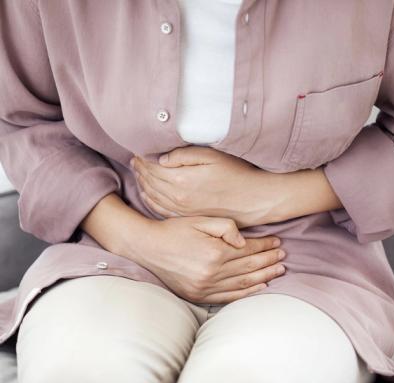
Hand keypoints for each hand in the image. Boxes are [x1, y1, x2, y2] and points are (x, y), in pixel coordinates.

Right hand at [125, 215, 286, 303]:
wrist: (148, 248)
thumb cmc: (174, 230)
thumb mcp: (200, 220)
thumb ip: (225, 227)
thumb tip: (244, 241)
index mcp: (214, 252)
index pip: (248, 250)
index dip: (265, 245)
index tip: (277, 242)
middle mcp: (212, 273)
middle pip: (249, 267)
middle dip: (269, 261)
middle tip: (284, 257)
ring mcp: (205, 287)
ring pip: (243, 283)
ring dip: (264, 277)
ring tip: (279, 271)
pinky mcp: (198, 295)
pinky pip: (228, 297)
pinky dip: (246, 293)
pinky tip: (260, 288)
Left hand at [130, 146, 273, 227]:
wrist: (255, 199)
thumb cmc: (237, 174)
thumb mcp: (213, 156)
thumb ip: (184, 156)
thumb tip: (161, 158)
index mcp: (182, 180)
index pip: (152, 167)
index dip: (143, 158)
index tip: (137, 150)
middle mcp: (178, 198)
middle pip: (150, 182)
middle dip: (140, 170)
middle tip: (133, 160)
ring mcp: (182, 210)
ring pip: (153, 196)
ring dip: (143, 184)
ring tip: (138, 173)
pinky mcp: (189, 217)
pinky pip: (162, 210)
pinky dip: (151, 201)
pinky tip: (147, 195)